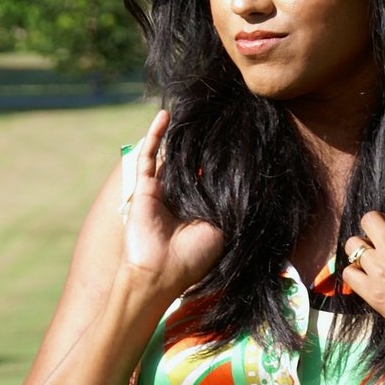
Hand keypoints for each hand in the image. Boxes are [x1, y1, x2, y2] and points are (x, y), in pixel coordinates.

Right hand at [121, 109, 223, 299]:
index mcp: (198, 208)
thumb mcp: (221, 230)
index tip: (235, 140)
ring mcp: (161, 191)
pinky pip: (149, 155)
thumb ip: (226, 205)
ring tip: (192, 111)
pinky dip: (155, 134)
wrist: (160, 273)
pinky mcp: (144, 187)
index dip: (219, 160)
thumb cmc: (193, 258)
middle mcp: (179, 197)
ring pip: (170, 155)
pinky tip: (165, 116)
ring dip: (179, 134)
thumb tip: (240, 180)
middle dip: (200, 143)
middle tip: (216, 119)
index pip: (208, 176)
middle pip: (190, 162)